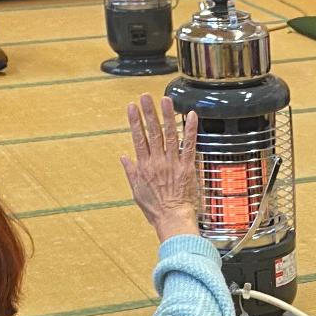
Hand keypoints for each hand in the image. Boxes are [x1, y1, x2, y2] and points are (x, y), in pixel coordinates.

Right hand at [119, 92, 199, 241]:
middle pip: (152, 132)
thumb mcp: (137, 192)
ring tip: (165, 99)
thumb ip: (131, 172)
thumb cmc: (155, 209)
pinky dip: (190, 130)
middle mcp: (158, 162)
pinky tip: (192, 116)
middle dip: (148, 112)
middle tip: (145, 96)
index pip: (138, 138)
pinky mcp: (188, 167)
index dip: (134, 121)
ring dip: (167, 115)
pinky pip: (189, 145)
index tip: (131, 107)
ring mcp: (173, 163)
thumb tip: (124, 157)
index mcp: (144, 166)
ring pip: (170, 135)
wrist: (173, 219)